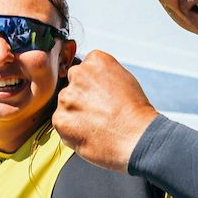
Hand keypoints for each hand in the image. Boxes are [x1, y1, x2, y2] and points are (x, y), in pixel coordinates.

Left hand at [53, 50, 158, 172]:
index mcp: (95, 60)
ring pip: (66, 104)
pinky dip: (72, 129)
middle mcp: (78, 74)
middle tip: (99, 112)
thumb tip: (94, 81)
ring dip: (75, 113)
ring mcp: (67, 96)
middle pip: (72, 85)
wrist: (137, 137)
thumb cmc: (136, 112)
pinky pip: (61, 122)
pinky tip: (89, 133)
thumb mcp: (125, 79)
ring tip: (97, 125)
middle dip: (82, 97)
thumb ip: (104, 76)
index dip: (94, 86)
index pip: (85, 69)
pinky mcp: (60, 118)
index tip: (103, 96)